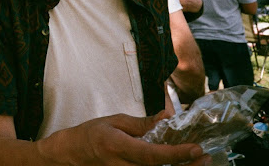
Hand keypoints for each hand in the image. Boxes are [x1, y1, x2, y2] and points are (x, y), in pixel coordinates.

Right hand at [37, 112, 210, 165]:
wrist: (73, 155)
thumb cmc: (92, 135)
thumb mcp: (115, 121)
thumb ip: (142, 123)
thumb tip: (167, 117)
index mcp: (118, 147)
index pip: (152, 155)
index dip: (176, 154)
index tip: (196, 149)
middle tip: (205, 158)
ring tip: (197, 162)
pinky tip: (178, 164)